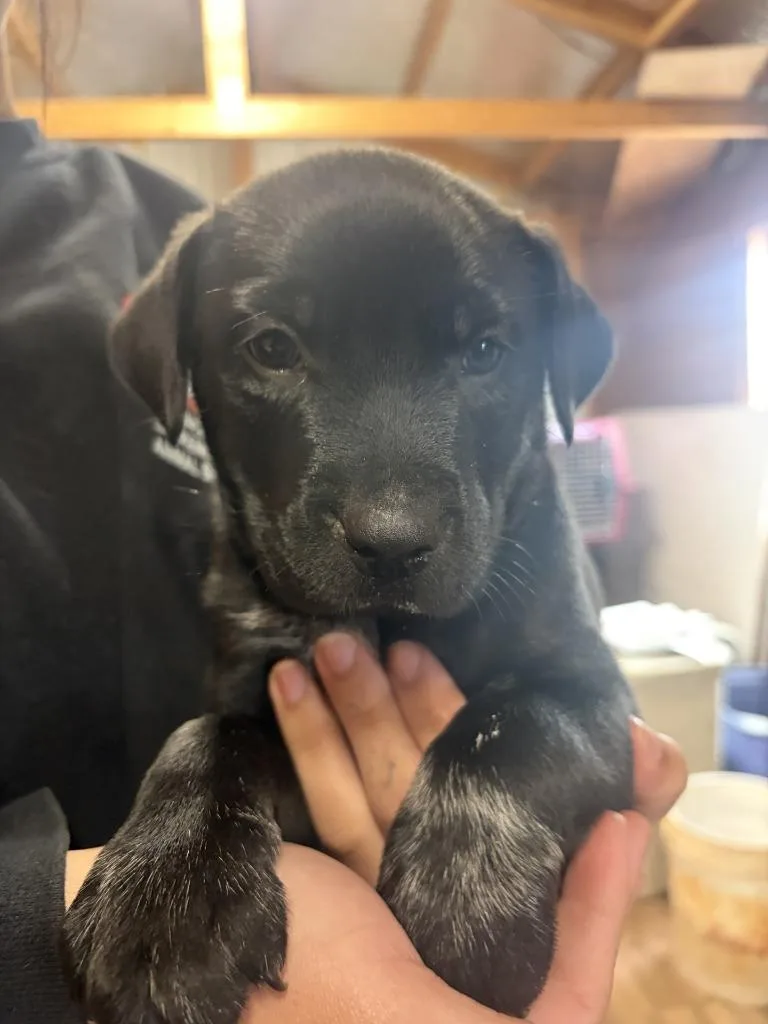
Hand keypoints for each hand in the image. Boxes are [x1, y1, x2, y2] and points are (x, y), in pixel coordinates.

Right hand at [264, 634, 686, 1023]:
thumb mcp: (534, 1009)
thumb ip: (588, 918)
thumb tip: (634, 809)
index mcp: (480, 888)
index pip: (480, 787)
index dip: (454, 718)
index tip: (423, 663)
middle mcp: (427, 873)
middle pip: (408, 768)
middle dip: (388, 701)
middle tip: (379, 644)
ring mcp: (368, 874)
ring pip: (356, 773)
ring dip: (341, 707)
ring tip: (330, 645)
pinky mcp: (312, 878)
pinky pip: (314, 800)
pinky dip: (300, 740)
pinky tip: (287, 684)